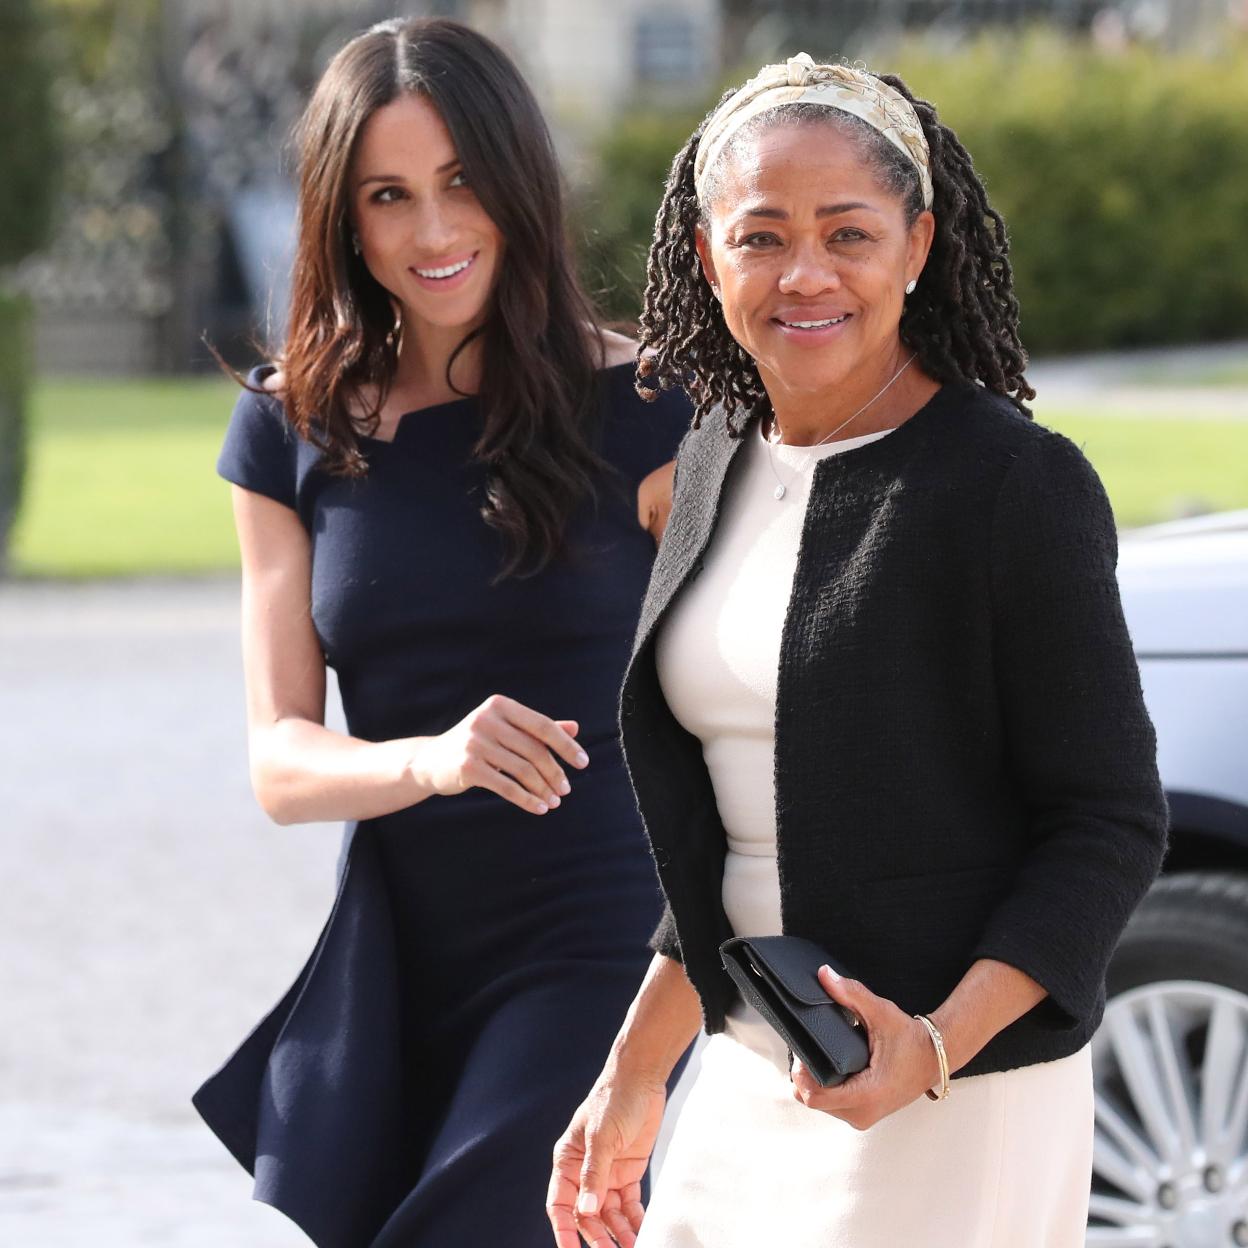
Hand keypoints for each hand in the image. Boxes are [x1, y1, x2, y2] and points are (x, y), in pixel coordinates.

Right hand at [414, 694, 587, 814]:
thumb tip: (575, 727)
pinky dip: (527, 799)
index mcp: (500, 705)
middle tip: (566, 790)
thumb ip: (537, 728)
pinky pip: (506, 786)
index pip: (542, 725)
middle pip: (534, 750)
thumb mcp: (506, 730)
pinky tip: (539, 808)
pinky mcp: (467, 766)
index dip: (566, 745)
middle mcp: (486, 719)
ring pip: (522, 770)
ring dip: (543, 789)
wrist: (431, 761)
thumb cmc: (478, 743)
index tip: (583, 762)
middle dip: (555, 772)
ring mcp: (474, 742)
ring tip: (554, 801)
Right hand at [547, 1073, 666, 1247]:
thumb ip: (595, 1174)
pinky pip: (629, 1205)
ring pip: (609, 1214)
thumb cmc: (613, 1099)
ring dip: (619, 1233)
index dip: (564, 1230)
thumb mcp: (602, 1136)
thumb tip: (587, 1210)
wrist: (642, 1078)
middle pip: (587, 1214)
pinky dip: (634, 1220)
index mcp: (567, 1161)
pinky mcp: (628, 1173)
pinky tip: (642, 1233)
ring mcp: (607, 1173)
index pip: (560, 1204)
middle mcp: (584, 1171)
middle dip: (598, 1237)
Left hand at [790, 966, 941, 1129]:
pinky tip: (831, 1067)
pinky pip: (833, 1105)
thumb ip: (851, 994)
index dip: (801, 1074)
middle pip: (813, 1100)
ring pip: (821, 1105)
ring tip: (821, 1056)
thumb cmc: (911, 1039)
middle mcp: (864, 1113)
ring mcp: (864, 1117)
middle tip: (809, 1049)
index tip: (802, 1052)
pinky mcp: (864, 1114)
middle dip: (806, 1076)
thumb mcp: (881, 1013)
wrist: (935, 1058)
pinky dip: (826, 1087)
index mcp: (867, 1094)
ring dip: (815, 1082)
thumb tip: (824, 975)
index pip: (815, 1097)